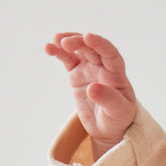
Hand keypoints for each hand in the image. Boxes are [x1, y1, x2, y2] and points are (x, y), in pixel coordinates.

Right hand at [45, 32, 136, 157]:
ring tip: (54, 41)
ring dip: (66, 42)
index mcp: (117, 73)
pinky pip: (67, 59)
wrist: (108, 127)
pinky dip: (58, 52)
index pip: (110, 53)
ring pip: (78, 49)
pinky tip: (48, 48)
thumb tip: (92, 88)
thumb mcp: (118, 111)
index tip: (88, 37)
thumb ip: (108, 99)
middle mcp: (103, 67)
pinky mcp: (76, 74)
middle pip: (91, 48)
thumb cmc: (118, 118)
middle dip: (78, 42)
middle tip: (64, 43)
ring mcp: (89, 68)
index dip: (100, 43)